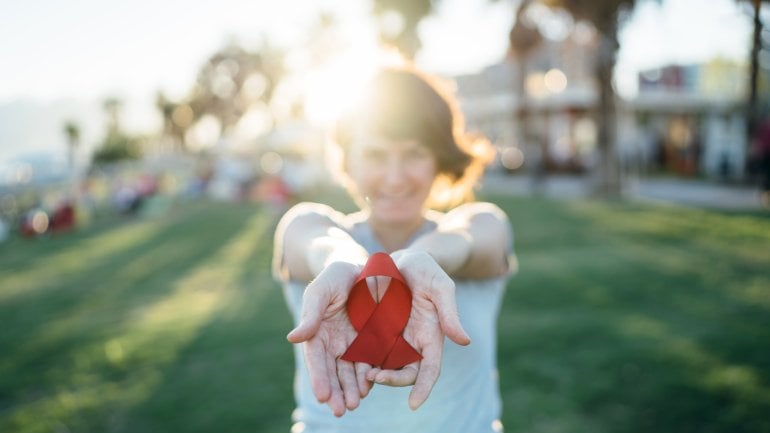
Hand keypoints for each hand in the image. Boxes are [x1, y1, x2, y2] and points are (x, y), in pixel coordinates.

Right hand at [286, 261, 374, 415]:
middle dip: (336, 392)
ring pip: (350, 372)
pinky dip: (369, 376)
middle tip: (340, 410)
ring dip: (352, 389)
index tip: (322, 395)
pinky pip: (369, 361)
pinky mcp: (370, 341)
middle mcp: (332, 343)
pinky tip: (370, 387)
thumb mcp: (321, 290)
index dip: (319, 378)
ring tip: (355, 404)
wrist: (360, 269)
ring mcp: (351, 344)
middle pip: (333, 372)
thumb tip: (293, 338)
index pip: (316, 360)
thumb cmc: (335, 277)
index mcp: (316, 333)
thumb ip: (311, 313)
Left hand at [366, 250, 470, 409]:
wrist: (399, 259)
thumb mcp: (440, 286)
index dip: (423, 388)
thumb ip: (450, 312)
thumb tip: (464, 341)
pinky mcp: (374, 333)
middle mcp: (412, 343)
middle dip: (392, 380)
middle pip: (404, 373)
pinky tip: (349, 364)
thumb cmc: (425, 270)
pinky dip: (361, 362)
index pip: (430, 370)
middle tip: (374, 378)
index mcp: (431, 337)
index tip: (413, 404)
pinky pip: (368, 353)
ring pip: (384, 367)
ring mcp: (392, 339)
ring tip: (362, 375)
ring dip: (374, 376)